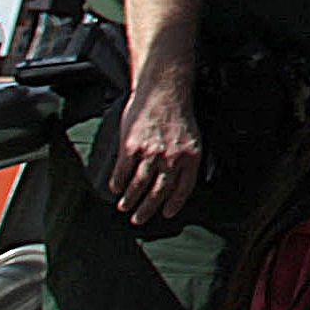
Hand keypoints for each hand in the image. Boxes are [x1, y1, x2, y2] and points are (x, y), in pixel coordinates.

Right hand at [107, 73, 203, 227]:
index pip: (183, 189)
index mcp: (190, 157)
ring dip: (130, 200)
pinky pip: (123, 171)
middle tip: (139, 219)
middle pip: (158, 192)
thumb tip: (190, 179)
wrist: (163, 91)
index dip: (174, 204)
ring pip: (139, 185)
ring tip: (124, 207)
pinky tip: (115, 188)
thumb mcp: (194, 138)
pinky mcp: (131, 146)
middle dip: (147, 209)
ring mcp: (151, 153)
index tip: (166, 213)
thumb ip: (189, 159)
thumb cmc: (178, 114)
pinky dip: (118, 182)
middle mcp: (171, 158)